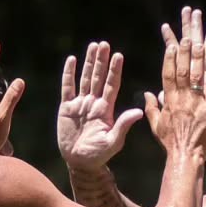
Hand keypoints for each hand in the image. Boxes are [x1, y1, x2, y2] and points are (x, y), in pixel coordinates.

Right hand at [58, 40, 143, 170]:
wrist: (80, 162)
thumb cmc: (99, 154)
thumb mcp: (113, 141)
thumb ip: (123, 125)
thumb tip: (139, 112)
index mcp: (106, 110)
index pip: (112, 85)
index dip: (114, 71)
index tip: (119, 55)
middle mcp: (94, 103)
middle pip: (98, 78)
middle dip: (101, 61)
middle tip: (105, 44)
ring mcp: (80, 104)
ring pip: (85, 79)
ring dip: (88, 63)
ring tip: (93, 46)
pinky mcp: (66, 108)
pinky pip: (67, 87)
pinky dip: (69, 74)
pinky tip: (72, 60)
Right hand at [143, 6, 205, 159]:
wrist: (185, 157)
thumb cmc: (171, 143)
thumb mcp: (157, 124)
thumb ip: (153, 107)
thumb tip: (148, 94)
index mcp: (169, 99)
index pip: (168, 73)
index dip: (170, 56)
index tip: (172, 41)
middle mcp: (182, 97)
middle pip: (182, 68)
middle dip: (184, 49)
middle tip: (187, 35)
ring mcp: (196, 102)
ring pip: (197, 74)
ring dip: (198, 56)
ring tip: (200, 40)